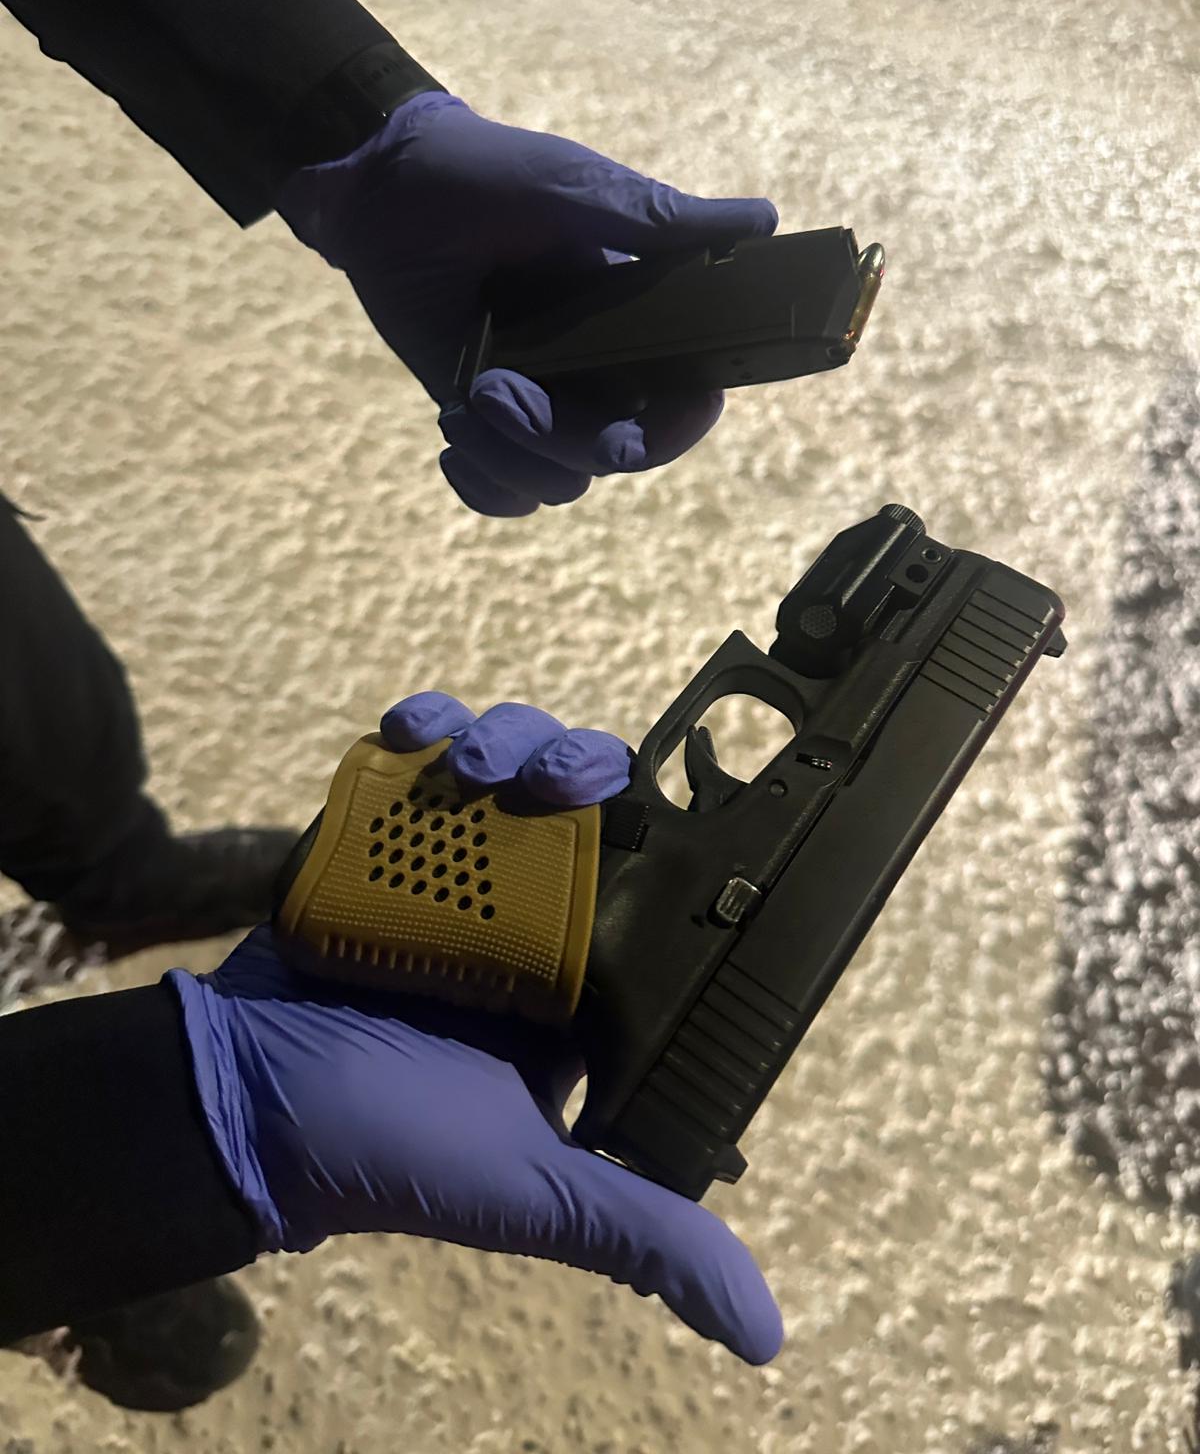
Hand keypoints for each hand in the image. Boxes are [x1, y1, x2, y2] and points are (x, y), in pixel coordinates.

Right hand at [167, 692, 781, 1364]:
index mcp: (578, 983)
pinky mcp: (382, 836)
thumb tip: (763, 1336)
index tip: (660, 804)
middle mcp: (525, 919)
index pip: (653, 882)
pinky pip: (419, 755)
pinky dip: (425, 722)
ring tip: (472, 766)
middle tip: (558, 781)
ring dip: (506, 737)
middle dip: (579, 766)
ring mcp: (451, 870)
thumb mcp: (531, 1190)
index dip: (671, 833)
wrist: (240, 1100)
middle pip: (584, 800)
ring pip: (509, 762)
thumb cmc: (390, 1148)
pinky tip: (416, 728)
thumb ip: (646, 1236)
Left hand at [274, 94, 778, 515]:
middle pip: (618, 455)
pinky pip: (505, 493)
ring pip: (560, 482)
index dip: (673, 430)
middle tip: (495, 391)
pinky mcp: (484, 415)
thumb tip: (764, 223)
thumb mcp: (578, 190)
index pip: (686, 404)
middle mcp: (598, 370)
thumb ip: (662, 221)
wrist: (386, 186)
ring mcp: (541, 398)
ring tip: (467, 396)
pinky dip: (483, 487)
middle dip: (559, 441)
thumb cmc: (489, 173)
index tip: (629, 428)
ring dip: (508, 457)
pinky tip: (453, 443)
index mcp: (640, 320)